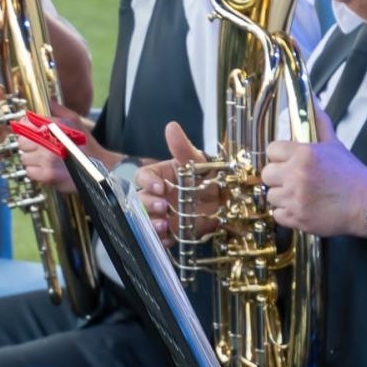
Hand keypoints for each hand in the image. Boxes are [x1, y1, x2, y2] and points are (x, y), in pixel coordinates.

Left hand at [12, 103, 114, 194]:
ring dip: (32, 158)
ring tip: (43, 158)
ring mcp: (47, 159)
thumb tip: (47, 102)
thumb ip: (59, 110)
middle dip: (28, 144)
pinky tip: (44, 168)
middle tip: (38, 147)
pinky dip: (35, 171)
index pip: (25, 123)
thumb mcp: (75, 121)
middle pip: (22, 141)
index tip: (30, 131)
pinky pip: (29, 171)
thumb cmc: (86, 144)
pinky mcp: (47, 175)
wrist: (99, 167)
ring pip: (24, 157)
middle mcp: (48, 141)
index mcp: (53, 126)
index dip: (26, 127)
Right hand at [136, 122, 217, 248]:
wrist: (226, 201)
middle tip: (163, 207)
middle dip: (148, 204)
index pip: (143, 177)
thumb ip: (183, 148)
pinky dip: (161, 240)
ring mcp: (161, 214)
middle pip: (140, 199)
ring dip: (151, 223)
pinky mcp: (169, 231)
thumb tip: (171, 126)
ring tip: (164, 226)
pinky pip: (159, 237)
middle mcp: (156, 195)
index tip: (160, 186)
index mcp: (159, 175)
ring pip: (146, 219)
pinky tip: (168, 239)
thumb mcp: (198, 161)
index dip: (148, 181)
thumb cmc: (208, 176)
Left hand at [262, 110, 366, 237]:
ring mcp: (295, 199)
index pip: (271, 150)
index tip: (288, 161)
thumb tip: (311, 100)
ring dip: (283, 197)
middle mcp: (296, 175)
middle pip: (267, 174)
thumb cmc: (351, 174)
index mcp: (303, 154)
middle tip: (293, 180)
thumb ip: (319, 122)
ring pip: (271, 196)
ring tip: (300, 195)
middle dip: (278, 177)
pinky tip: (302, 208)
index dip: (279, 156)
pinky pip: (278, 215)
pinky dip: (288, 214)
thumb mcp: (334, 144)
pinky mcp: (298, 218)